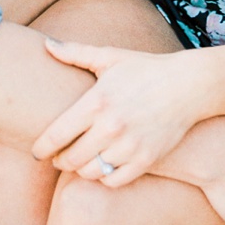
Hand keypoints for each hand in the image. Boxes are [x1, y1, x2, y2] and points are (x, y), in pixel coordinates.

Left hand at [32, 38, 202, 185]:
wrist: (187, 85)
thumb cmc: (144, 68)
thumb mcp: (110, 57)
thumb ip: (75, 53)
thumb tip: (46, 44)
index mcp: (97, 101)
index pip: (56, 135)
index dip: (41, 148)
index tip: (37, 151)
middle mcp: (111, 126)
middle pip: (70, 159)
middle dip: (60, 160)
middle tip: (59, 156)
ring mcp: (129, 146)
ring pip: (90, 172)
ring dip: (81, 168)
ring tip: (82, 158)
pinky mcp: (146, 160)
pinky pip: (113, 180)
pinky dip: (104, 176)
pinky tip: (103, 164)